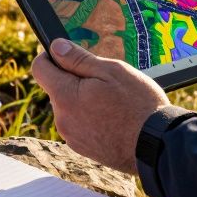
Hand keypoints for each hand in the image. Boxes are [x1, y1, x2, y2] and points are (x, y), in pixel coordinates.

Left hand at [30, 38, 169, 173]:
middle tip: (104, 81)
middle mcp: (62, 119)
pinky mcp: (82, 148)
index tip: (67, 54)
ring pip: (69, 107)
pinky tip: (114, 118)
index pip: (40, 68)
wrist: (156, 146)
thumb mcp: (111, 71)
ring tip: (114, 102)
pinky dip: (91, 118)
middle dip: (74, 80)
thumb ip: (78, 59)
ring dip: (84, 100)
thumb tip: (55, 47)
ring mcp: (71, 136)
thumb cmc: (137, 105)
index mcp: (65, 96)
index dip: (51, 56)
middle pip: (57, 88)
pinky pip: (79, 124)